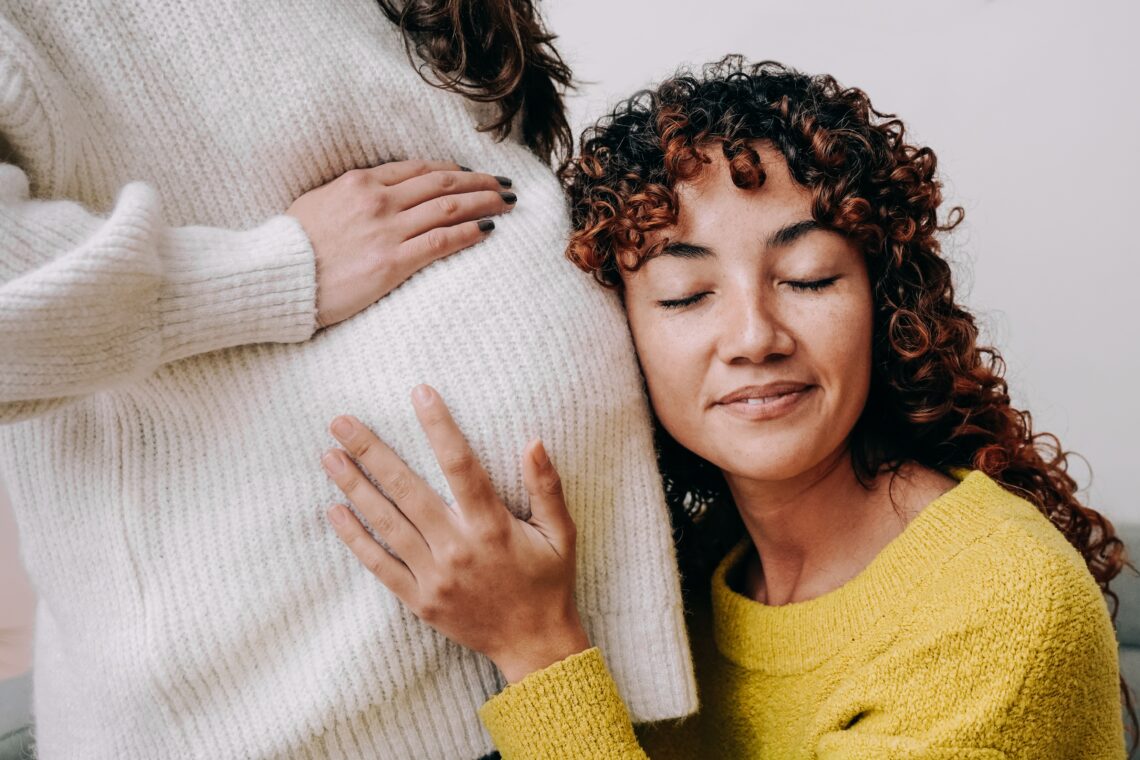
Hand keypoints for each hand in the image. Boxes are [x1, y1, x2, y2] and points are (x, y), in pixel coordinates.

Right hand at [287, 160, 515, 328]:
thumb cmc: (290, 248)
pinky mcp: (393, 262)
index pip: (418, 169)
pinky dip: (470, 232)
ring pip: (449, 208)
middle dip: (478, 182)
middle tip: (503, 185)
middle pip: (442, 183)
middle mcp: (378, 200)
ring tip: (506, 203)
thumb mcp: (316, 204)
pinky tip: (489, 230)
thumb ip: (349, 197)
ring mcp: (387, 230)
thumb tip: (369, 196)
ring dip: (483, 203)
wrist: (275, 277)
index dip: (451, 170)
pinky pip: (442, 241)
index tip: (471, 174)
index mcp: (359, 183)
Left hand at [321, 384, 589, 682]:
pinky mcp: (419, 599)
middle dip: (371, 451)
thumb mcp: (562, 534)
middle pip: (407, 489)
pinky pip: (379, 565)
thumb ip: (547, 487)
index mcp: (492, 526)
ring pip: (386, 523)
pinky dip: (355, 538)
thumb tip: (533, 441)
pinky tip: (335, 511)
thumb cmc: (549, 583)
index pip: (460, 464)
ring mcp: (434, 576)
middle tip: (341, 422)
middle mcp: (457, 547)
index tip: (419, 392)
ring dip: (355, 487)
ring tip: (329, 456)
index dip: (438, 426)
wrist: (534, 645)